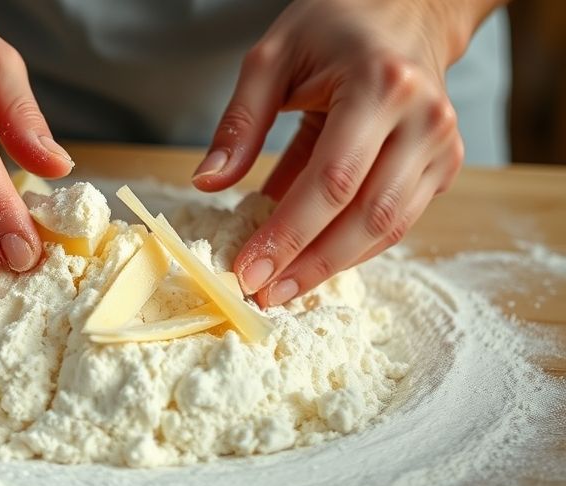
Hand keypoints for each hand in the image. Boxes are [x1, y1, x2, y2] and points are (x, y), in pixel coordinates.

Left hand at [192, 0, 499, 306]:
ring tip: (282, 289)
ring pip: (388, 228)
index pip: (332, 181)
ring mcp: (441, 146)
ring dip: (332, 266)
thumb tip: (207, 183)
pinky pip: (397, 222)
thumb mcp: (272, 57)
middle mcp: (423, 120)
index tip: (247, 269)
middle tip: (262, 293)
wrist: (406, 8)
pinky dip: (352, 248)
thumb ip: (240, 122)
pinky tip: (312, 264)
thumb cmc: (336, 26)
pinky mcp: (443, 166)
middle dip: (310, 264)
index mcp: (381, 86)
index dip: (288, 234)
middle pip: (367, 215)